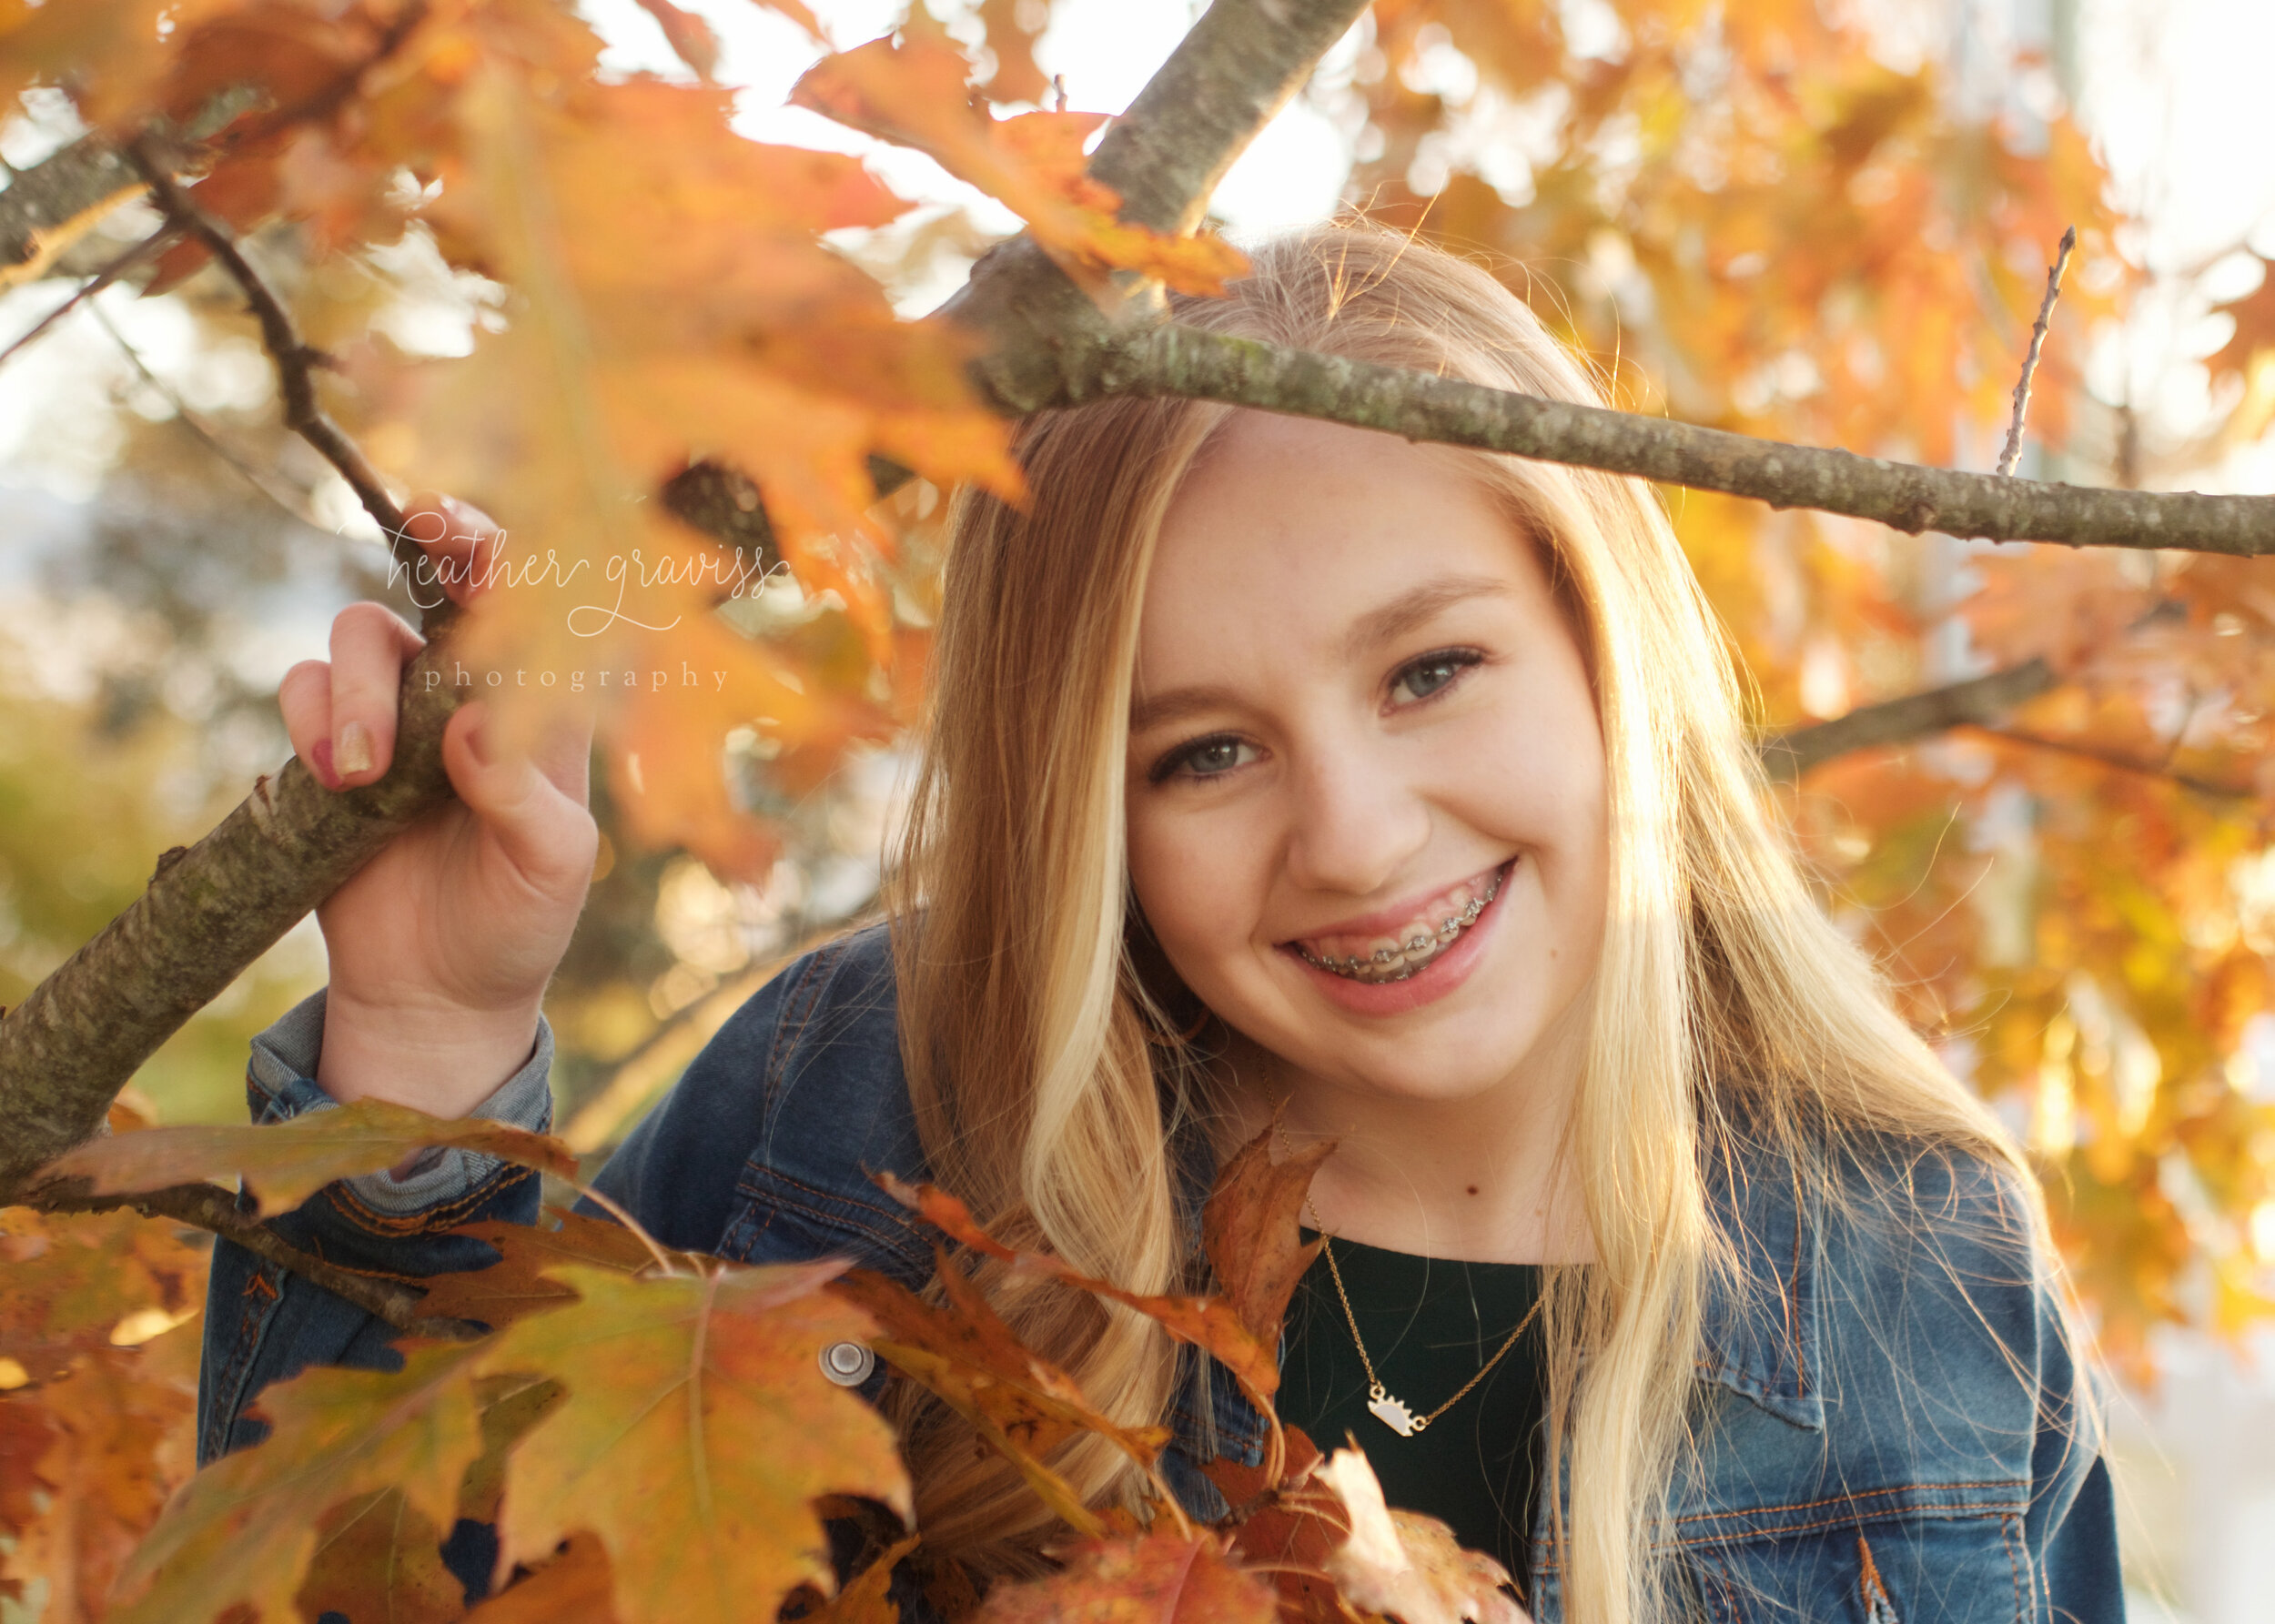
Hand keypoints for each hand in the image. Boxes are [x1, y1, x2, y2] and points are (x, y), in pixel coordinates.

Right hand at [279, 495, 598, 1117]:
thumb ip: (523, 796)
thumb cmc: (518, 923)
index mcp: (542, 703)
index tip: (448, 526)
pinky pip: (301, 691)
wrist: (438, 994)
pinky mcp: (332, 747)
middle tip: (381, 722)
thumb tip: (475, 726)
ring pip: (355, 638)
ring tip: (358, 776)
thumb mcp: (549, 868)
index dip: (491, 545)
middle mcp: (468, 690)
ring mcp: (397, 714)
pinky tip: (328, 779)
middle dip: (394, 637)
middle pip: (425, 596)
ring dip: (347, 694)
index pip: (527, 596)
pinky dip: (305, 719)